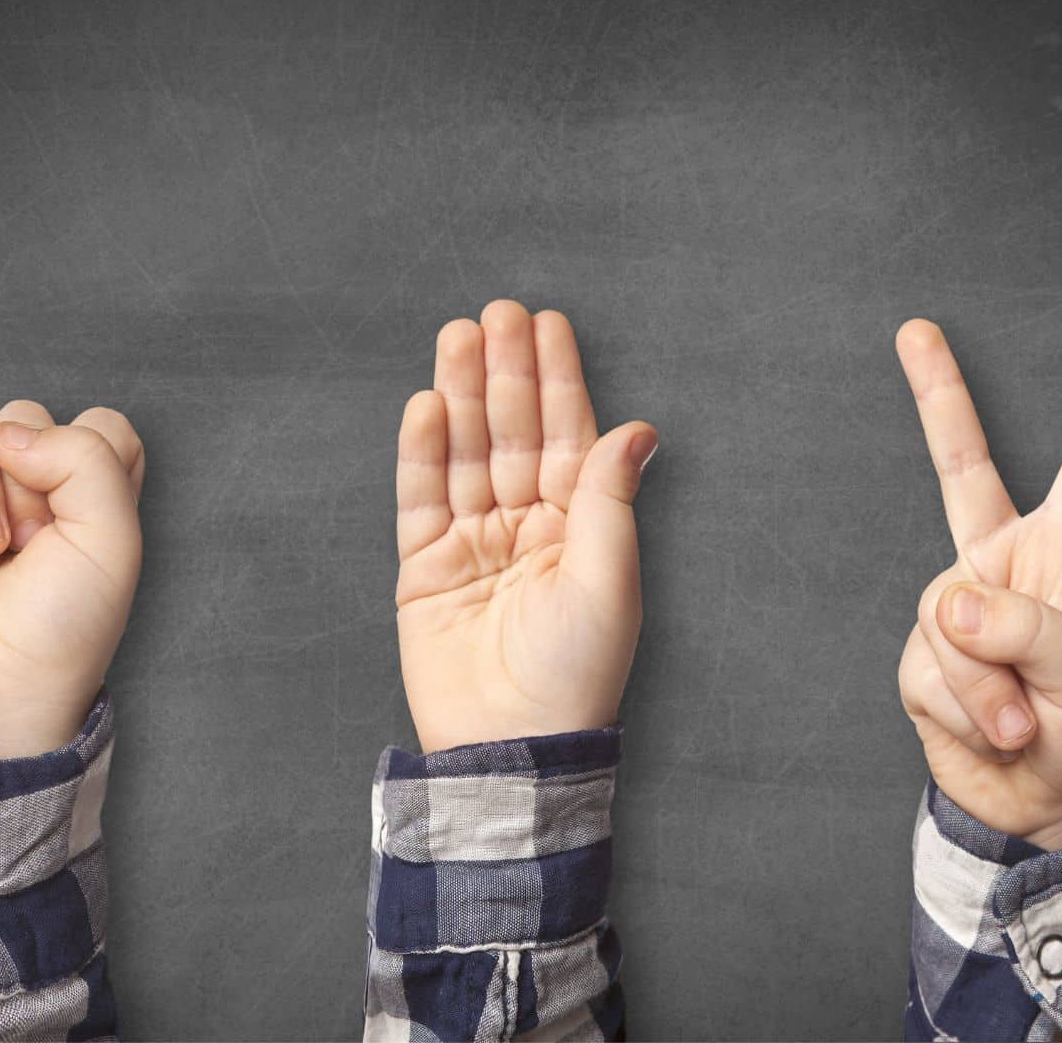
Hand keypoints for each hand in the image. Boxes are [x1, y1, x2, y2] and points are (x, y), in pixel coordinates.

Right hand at [0, 405, 144, 763]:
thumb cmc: (62, 628)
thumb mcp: (113, 540)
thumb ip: (88, 459)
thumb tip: (8, 433)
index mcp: (87, 492)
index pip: (97, 423)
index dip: (88, 454)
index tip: (80, 512)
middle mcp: (26, 488)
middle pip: (21, 417)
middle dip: (26, 479)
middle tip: (27, 543)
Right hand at [395, 302, 657, 752]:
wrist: (513, 747)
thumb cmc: (576, 673)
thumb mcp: (608, 579)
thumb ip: (609, 498)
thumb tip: (640, 427)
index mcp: (579, 527)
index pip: (566, 436)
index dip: (557, 380)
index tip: (547, 323)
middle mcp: (526, 527)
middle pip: (511, 433)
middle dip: (505, 372)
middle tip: (497, 313)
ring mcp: (473, 544)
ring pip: (465, 453)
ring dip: (462, 395)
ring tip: (458, 337)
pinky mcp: (424, 569)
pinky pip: (421, 497)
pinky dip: (422, 451)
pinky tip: (428, 404)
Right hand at [894, 319, 1061, 851]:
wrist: (1042, 809)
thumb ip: (1026, 629)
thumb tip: (948, 602)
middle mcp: (1000, 569)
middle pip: (962, 471)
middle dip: (939, 398)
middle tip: (915, 331)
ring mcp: (954, 613)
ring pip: (948, 621)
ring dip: (988, 685)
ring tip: (1023, 720)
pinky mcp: (919, 660)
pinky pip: (929, 673)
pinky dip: (965, 712)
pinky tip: (993, 731)